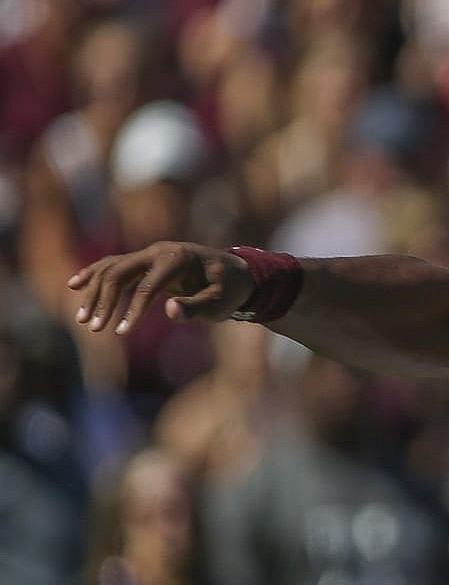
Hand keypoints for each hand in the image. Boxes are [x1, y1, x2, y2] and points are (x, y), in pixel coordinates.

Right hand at [70, 243, 252, 334]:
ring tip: (82, 319)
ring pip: (112, 268)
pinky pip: (114, 265)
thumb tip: (168, 311)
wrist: (237, 272)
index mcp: (177, 259)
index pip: (147, 286)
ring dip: (94, 292)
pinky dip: (94, 274)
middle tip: (93, 328)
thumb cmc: (230, 289)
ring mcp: (150, 253)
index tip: (122, 334)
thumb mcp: (221, 302)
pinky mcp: (146, 261)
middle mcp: (159, 251)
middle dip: (104, 300)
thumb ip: (197, 307)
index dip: (133, 311)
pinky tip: (74, 284)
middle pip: (119, 272)